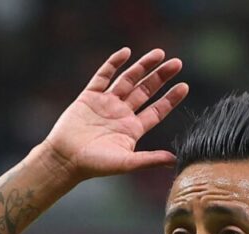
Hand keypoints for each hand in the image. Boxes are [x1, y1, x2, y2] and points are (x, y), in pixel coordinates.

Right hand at [42, 47, 188, 183]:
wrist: (64, 159)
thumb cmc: (94, 165)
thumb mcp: (126, 163)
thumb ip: (150, 159)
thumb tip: (175, 160)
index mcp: (132, 129)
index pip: (156, 110)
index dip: (171, 99)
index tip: (184, 86)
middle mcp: (121, 114)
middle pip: (146, 90)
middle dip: (161, 77)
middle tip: (177, 63)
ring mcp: (106, 103)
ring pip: (128, 80)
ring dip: (142, 66)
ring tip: (159, 53)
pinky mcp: (89, 97)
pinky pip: (103, 76)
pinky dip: (113, 64)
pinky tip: (125, 53)